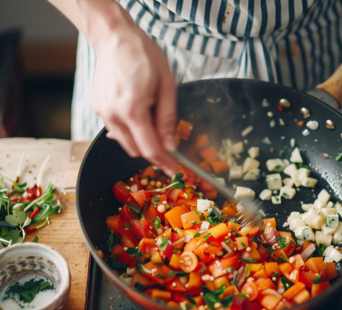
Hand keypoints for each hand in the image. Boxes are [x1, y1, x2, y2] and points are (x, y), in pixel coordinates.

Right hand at [91, 17, 177, 174]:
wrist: (114, 38)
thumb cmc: (144, 56)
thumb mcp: (167, 85)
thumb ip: (168, 118)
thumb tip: (171, 145)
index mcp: (132, 110)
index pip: (150, 148)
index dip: (164, 162)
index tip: (175, 170)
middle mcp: (113, 115)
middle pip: (135, 150)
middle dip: (152, 151)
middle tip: (168, 142)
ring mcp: (101, 112)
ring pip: (124, 142)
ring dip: (140, 140)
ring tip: (151, 117)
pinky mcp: (96, 108)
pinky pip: (115, 129)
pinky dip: (128, 129)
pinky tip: (136, 112)